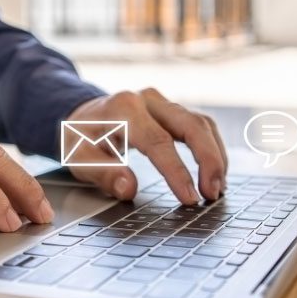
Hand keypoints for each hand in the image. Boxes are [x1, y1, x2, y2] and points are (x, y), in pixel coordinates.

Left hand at [65, 89, 227, 203]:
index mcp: (122, 109)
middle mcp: (146, 99)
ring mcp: (162, 102)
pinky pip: (200, 125)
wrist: (80, 115)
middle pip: (191, 124)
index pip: (158, 141)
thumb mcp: (79, 159)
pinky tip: (215, 173)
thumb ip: (103, 173)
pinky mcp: (172, 109)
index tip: (190, 198)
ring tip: (218, 188)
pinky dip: (212, 149)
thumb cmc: (80, 138)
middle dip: (209, 160)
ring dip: (215, 156)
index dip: (177, 171)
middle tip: (213, 194)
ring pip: (201, 123)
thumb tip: (128, 189)